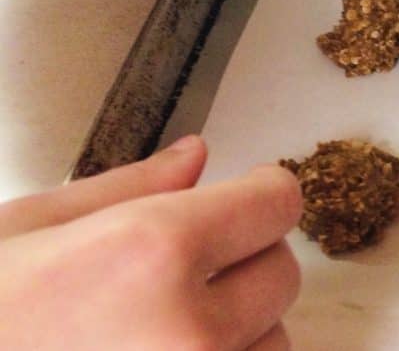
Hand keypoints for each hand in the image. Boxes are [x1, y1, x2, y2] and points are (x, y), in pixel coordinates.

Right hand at [0, 136, 301, 350]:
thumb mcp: (24, 231)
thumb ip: (127, 189)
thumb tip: (198, 156)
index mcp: (150, 252)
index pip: (277, 202)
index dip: (260, 193)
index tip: (246, 196)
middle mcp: (190, 330)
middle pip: (282, 273)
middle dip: (244, 260)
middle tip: (185, 269)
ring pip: (274, 344)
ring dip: (239, 331)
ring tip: (160, 331)